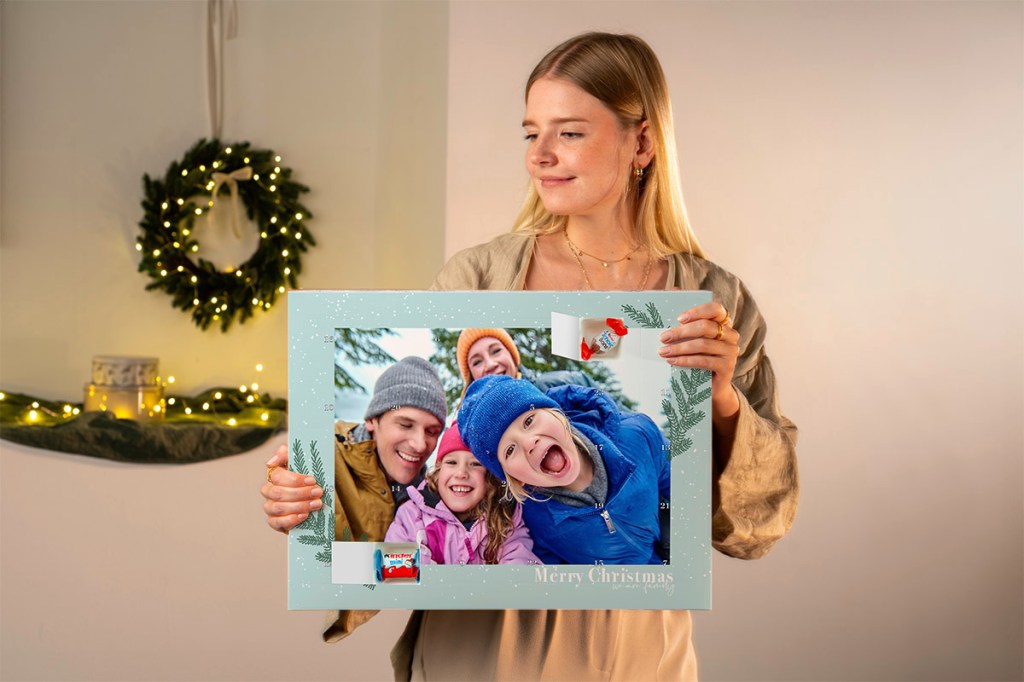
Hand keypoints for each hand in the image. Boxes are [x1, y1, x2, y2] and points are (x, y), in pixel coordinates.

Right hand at [261, 443, 323, 533]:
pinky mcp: (275, 522)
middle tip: (318, 492)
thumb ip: (287, 454)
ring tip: (316, 504)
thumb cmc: (307, 479)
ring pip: (278, 507)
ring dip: (299, 506)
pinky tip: (304, 516)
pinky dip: (291, 519)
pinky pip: (277, 522)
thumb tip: (271, 462)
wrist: (314, 499)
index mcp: (274, 476)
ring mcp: (271, 507)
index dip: (295, 479)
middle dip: (300, 493)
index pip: (277, 476)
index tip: (312, 480)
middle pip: (278, 493)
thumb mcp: (302, 462)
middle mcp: (269, 491)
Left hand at [659, 301, 740, 421]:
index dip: (698, 311)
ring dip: (679, 348)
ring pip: (703, 344)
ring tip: (663, 351)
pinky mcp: (728, 367)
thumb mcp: (690, 337)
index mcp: (723, 322)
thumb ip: (685, 317)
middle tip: (663, 337)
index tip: (678, 318)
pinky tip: (672, 361)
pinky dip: (685, 360)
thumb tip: (673, 290)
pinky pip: (704, 360)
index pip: (716, 308)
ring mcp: (731, 351)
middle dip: (681, 332)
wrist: (710, 386)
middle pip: (706, 327)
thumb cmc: (697, 356)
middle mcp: (731, 334)